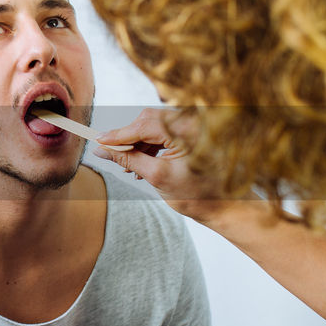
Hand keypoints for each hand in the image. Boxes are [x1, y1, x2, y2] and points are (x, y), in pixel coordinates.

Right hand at [92, 108, 240, 226]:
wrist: (227, 205)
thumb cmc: (198, 195)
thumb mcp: (157, 176)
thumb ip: (128, 159)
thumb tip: (101, 150)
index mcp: (189, 128)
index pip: (145, 124)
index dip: (119, 134)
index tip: (98, 140)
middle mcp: (194, 120)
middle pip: (149, 120)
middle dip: (129, 137)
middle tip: (112, 155)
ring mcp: (195, 125)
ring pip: (155, 125)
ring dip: (139, 143)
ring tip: (129, 166)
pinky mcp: (194, 131)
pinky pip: (165, 131)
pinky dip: (151, 145)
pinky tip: (143, 163)